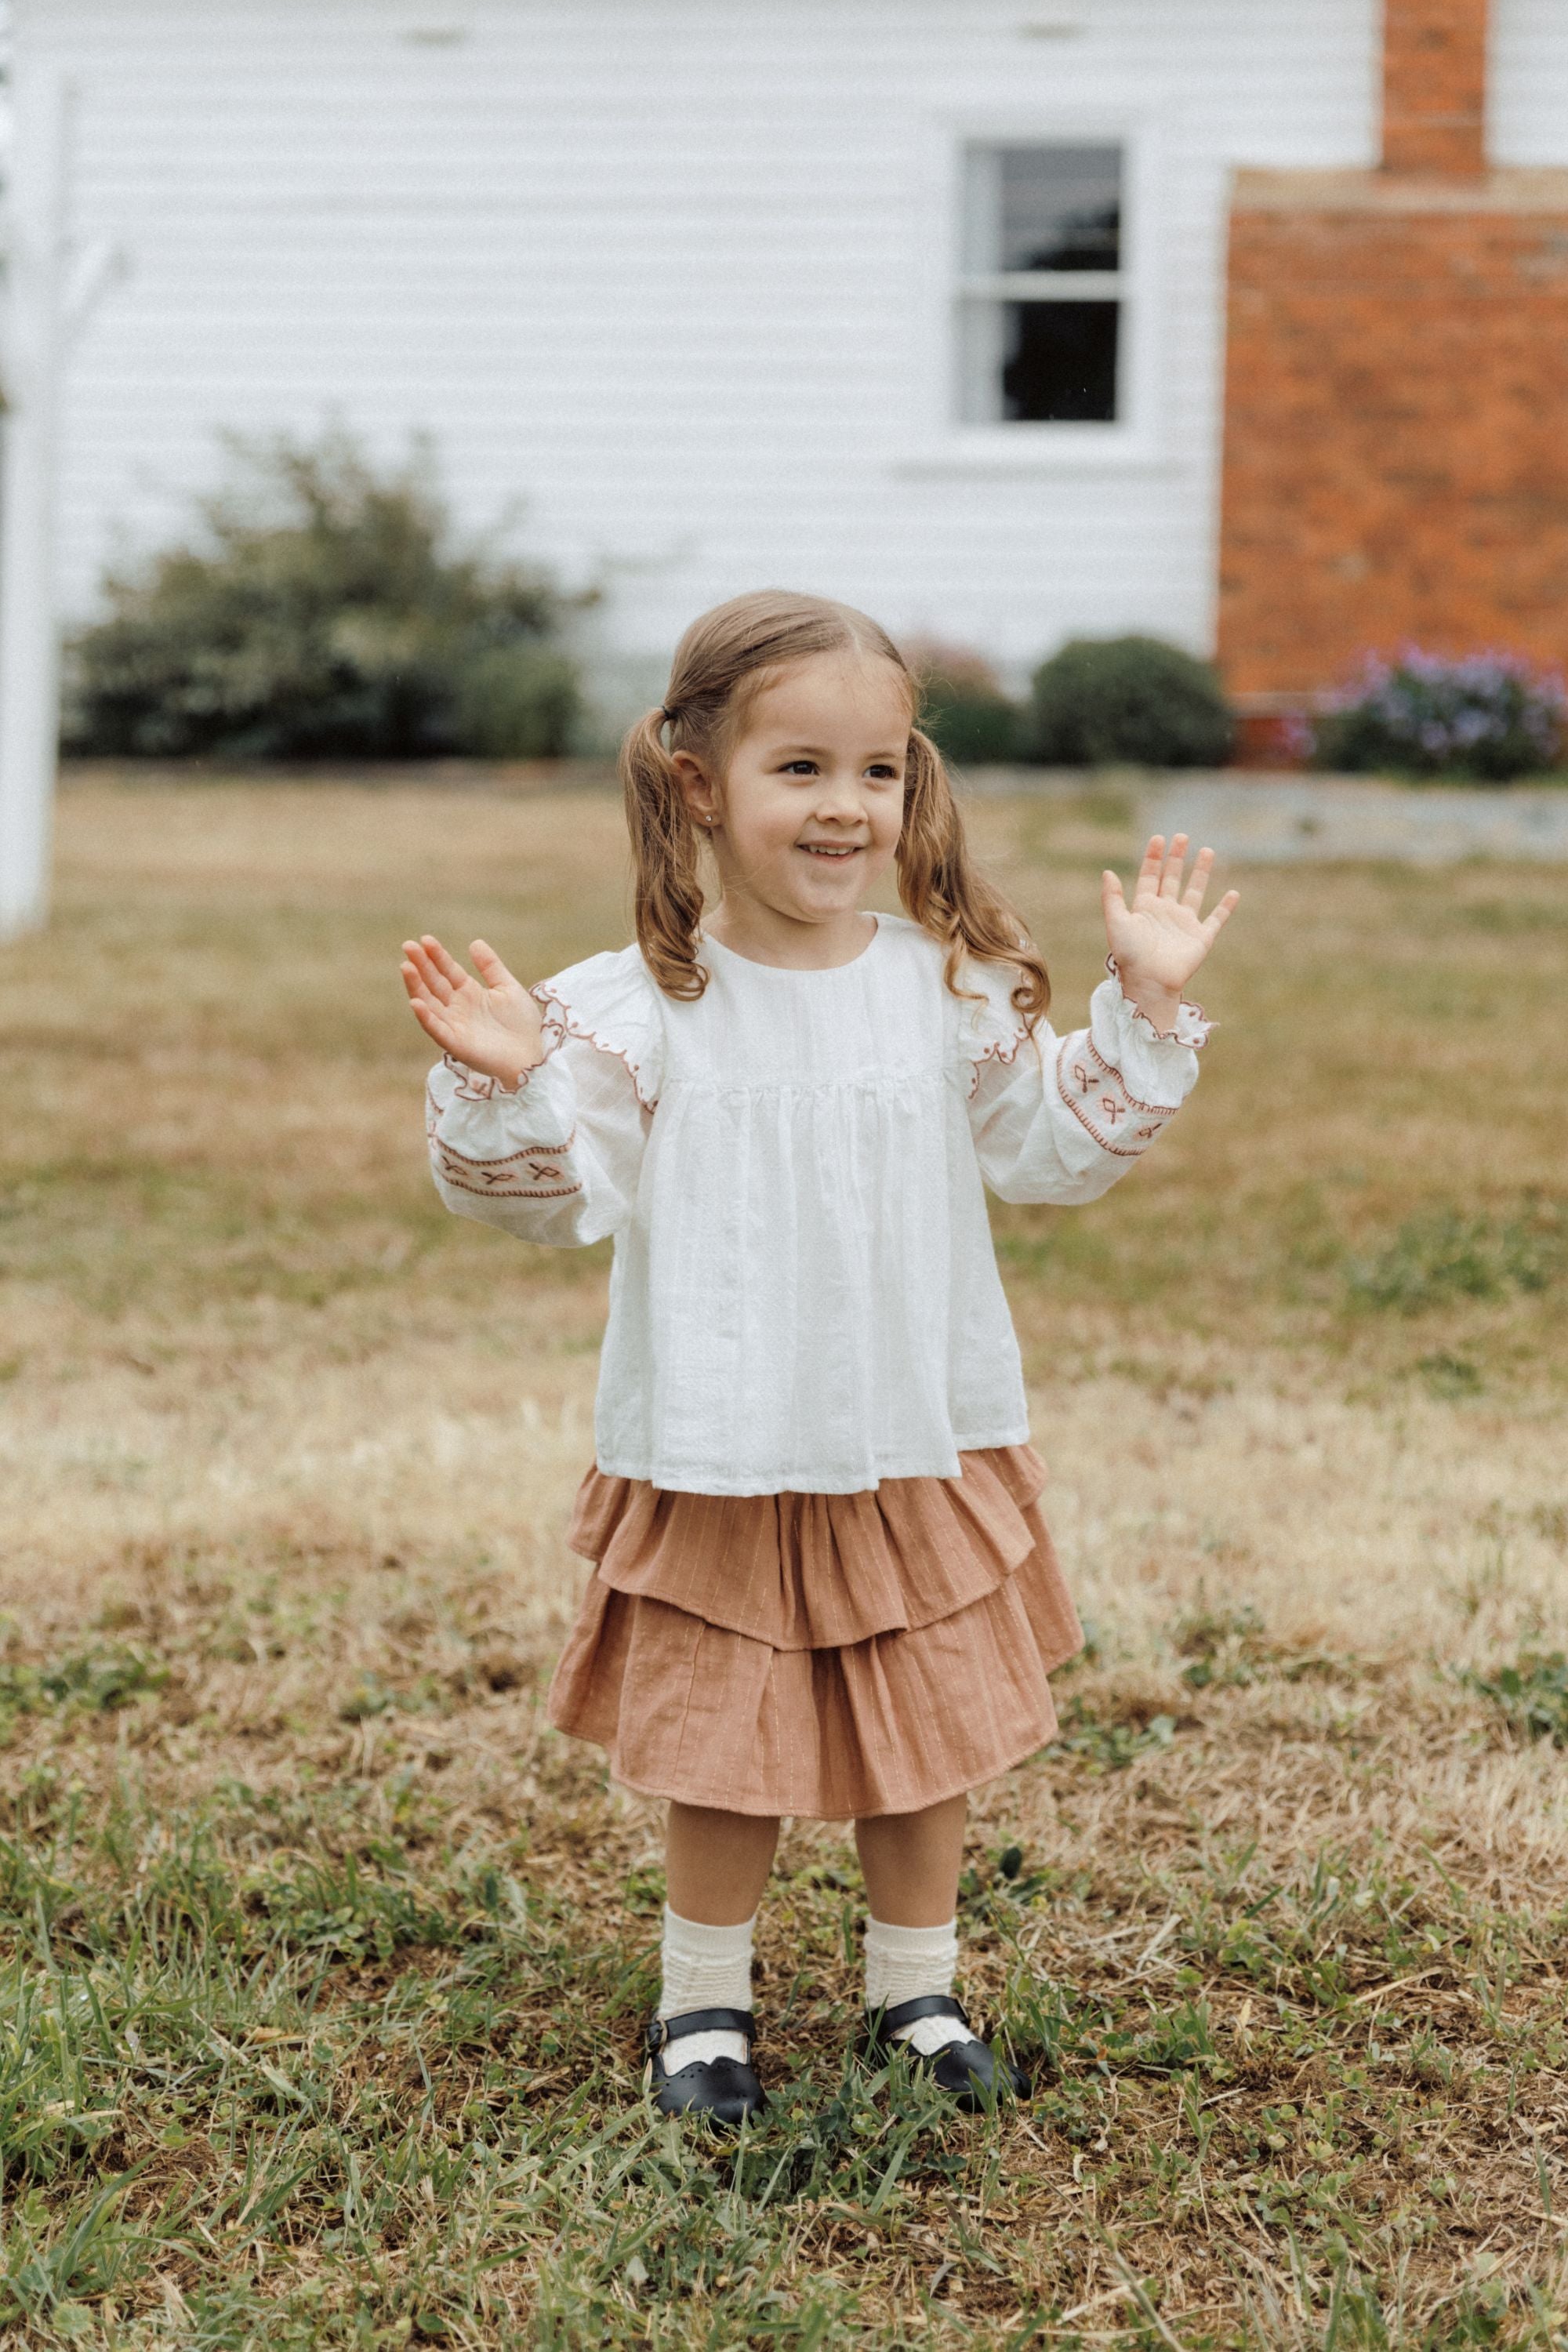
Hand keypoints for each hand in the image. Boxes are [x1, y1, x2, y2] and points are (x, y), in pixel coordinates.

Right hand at [399, 934, 545, 1086]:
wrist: (531, 1055)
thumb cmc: (521, 1025)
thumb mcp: (508, 988)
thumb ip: (491, 967)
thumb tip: (474, 942)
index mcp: (469, 993)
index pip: (448, 971)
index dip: (437, 956)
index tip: (425, 939)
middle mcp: (457, 1008)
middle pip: (434, 984)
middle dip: (421, 965)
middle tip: (408, 945)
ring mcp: (454, 1025)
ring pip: (429, 1003)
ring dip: (416, 986)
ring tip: (406, 967)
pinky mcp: (455, 1044)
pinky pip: (436, 1030)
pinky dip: (426, 1017)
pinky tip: (416, 1002)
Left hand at [1100, 834, 1237, 1029]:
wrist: (1150, 982)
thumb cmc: (1130, 956)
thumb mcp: (1117, 922)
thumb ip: (1112, 898)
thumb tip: (1107, 871)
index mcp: (1144, 908)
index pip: (1150, 876)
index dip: (1153, 857)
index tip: (1158, 838)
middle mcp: (1165, 913)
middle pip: (1172, 879)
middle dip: (1176, 858)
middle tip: (1182, 836)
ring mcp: (1184, 924)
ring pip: (1195, 892)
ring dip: (1200, 872)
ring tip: (1207, 851)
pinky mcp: (1201, 938)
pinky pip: (1216, 919)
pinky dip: (1226, 907)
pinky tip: (1233, 893)